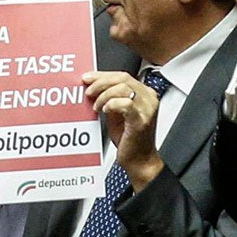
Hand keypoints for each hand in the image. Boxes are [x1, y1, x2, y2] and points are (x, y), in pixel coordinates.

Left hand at [86, 70, 163, 188]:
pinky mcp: (142, 120)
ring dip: (104, 95)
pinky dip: (112, 103)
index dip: (102, 75)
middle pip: (122, 78)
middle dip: (100, 82)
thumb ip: (110, 98)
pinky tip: (105, 110)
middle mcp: (149, 99)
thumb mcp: (117, 114)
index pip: (122, 76)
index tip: (88, 78)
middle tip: (88, 90)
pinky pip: (126, 103)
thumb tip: (93, 86)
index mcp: (144, 94)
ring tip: (97, 106)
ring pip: (123, 87)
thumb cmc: (129, 140)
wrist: (139, 162)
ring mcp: (147, 109)